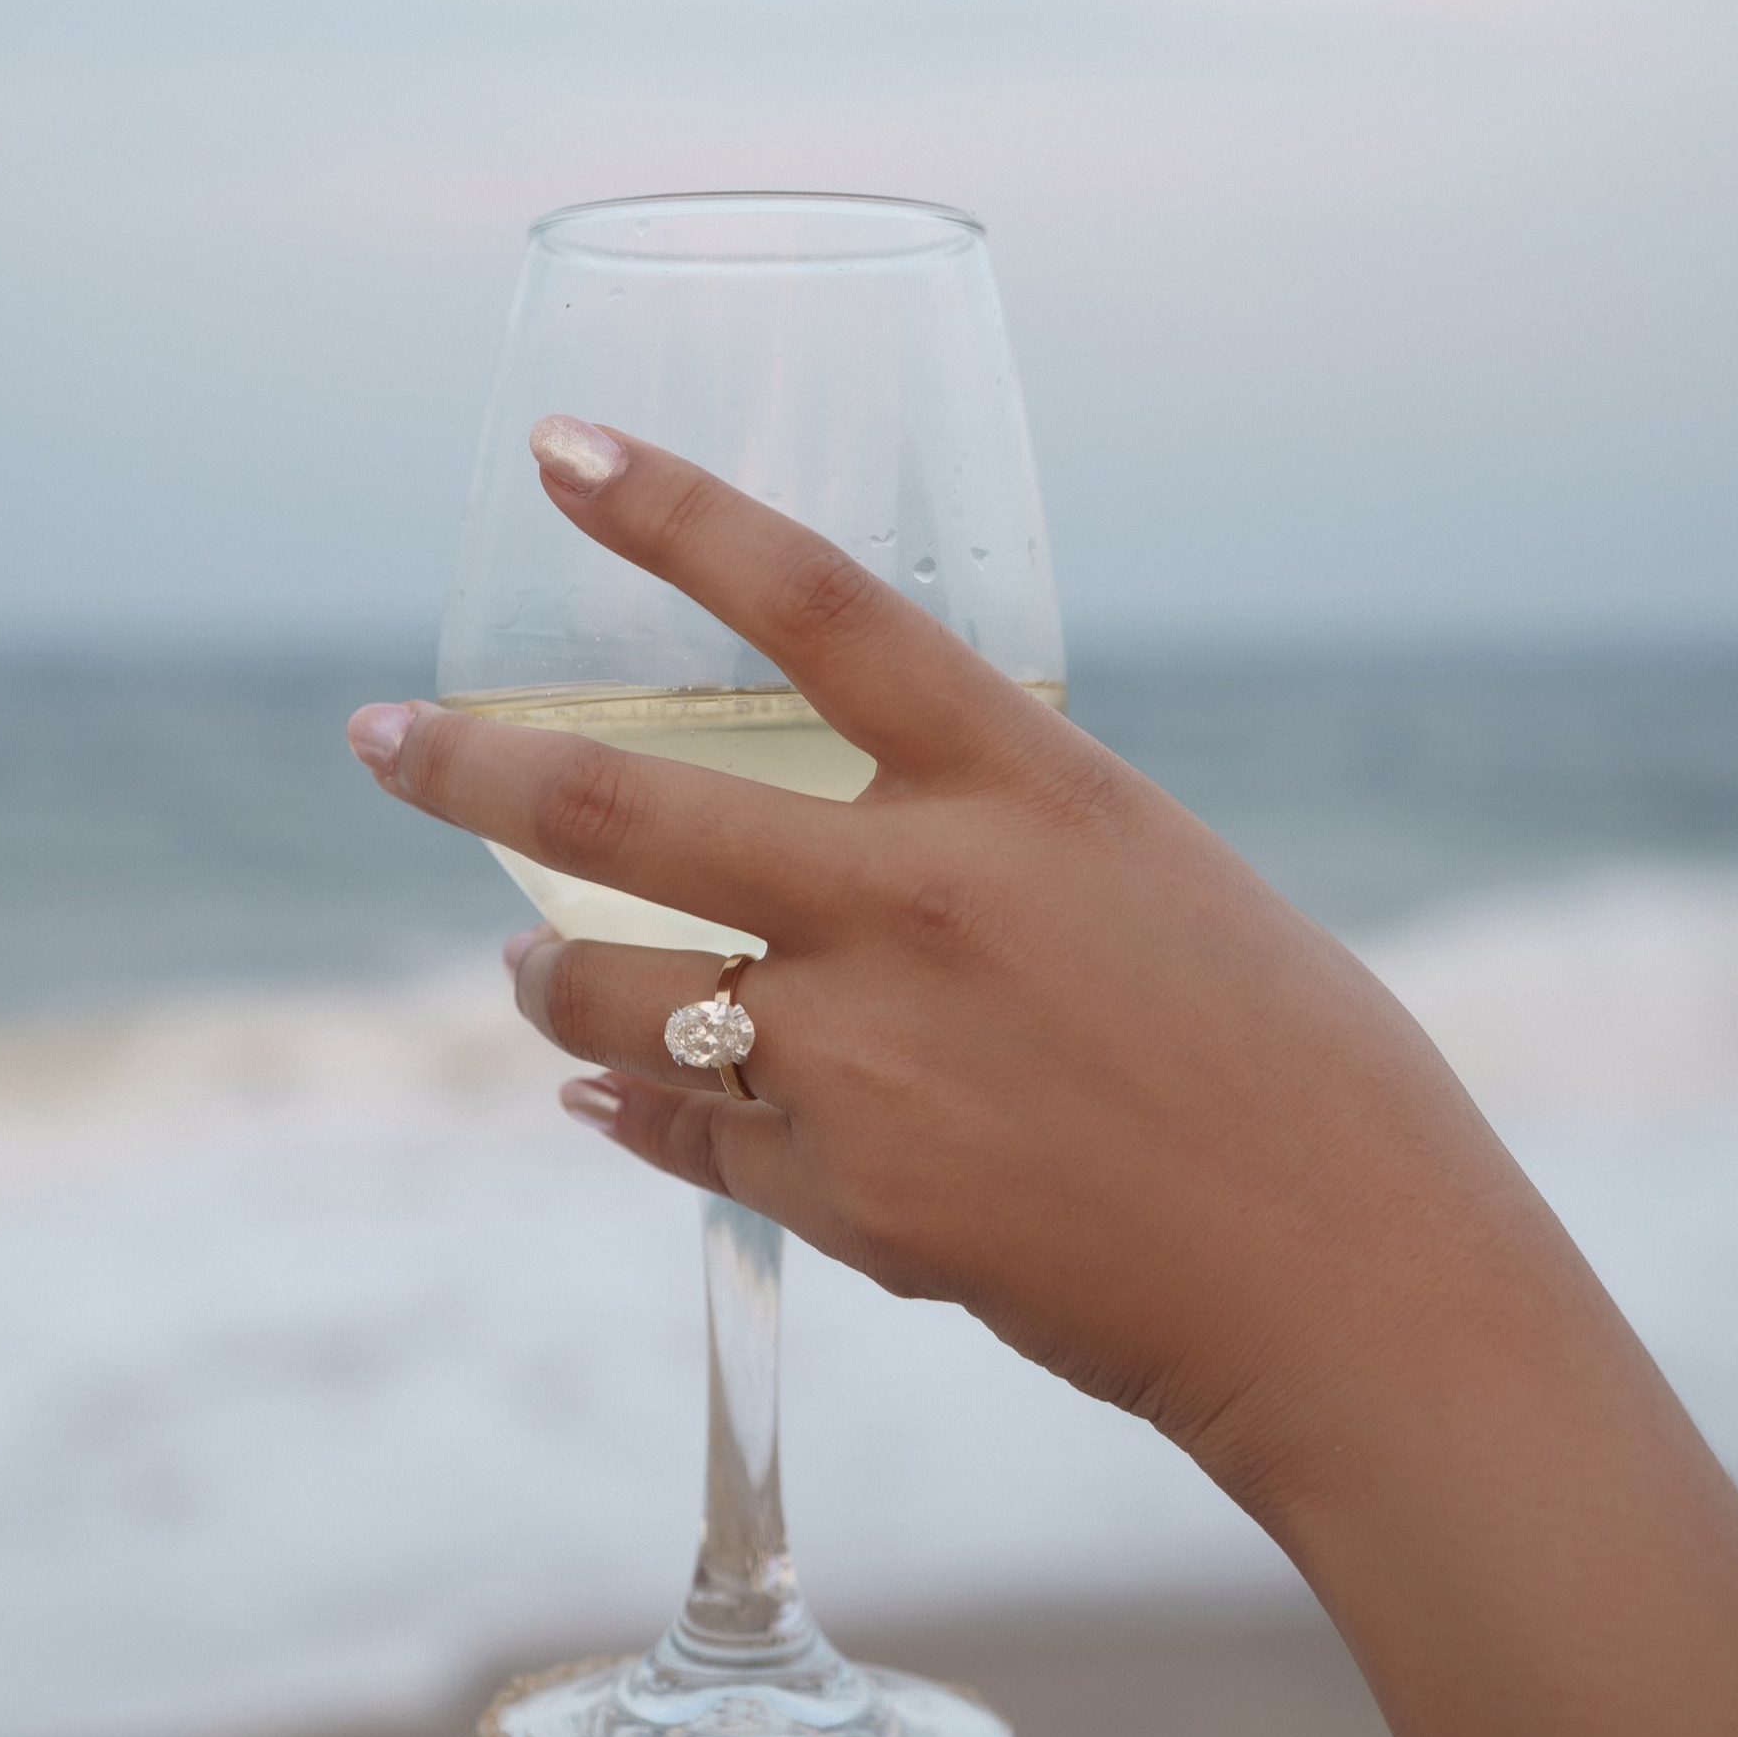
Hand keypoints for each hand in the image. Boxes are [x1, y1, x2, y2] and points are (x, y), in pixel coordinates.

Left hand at [348, 414, 1611, 1528]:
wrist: (1358, 1289)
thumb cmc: (1296, 1070)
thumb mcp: (1153, 881)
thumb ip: (992, 841)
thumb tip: (848, 852)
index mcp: (1031, 788)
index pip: (817, 601)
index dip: (673, 510)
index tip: (559, 447)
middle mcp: (927, 902)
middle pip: (619, 807)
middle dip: (464, 768)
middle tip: (379, 740)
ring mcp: (875, 1061)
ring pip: (612, 996)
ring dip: (541, 979)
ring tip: (523, 972)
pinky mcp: (853, 1203)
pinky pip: (683, 1138)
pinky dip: (632, 1112)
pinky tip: (608, 1100)